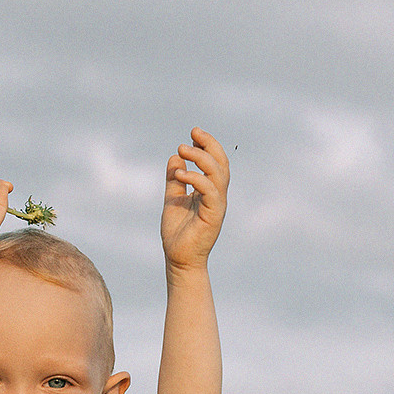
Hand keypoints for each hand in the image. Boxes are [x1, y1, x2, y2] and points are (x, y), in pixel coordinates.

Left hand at [161, 130, 228, 271]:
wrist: (179, 260)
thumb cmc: (177, 234)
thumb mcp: (172, 200)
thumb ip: (174, 181)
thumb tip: (174, 158)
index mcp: (209, 191)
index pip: (215, 162)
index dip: (207, 145)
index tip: (193, 134)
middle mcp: (216, 196)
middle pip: (221, 163)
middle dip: (209, 144)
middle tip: (192, 133)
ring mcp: (217, 205)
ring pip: (217, 173)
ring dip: (201, 157)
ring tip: (183, 149)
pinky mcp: (213, 215)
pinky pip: (210, 190)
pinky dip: (196, 178)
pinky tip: (181, 173)